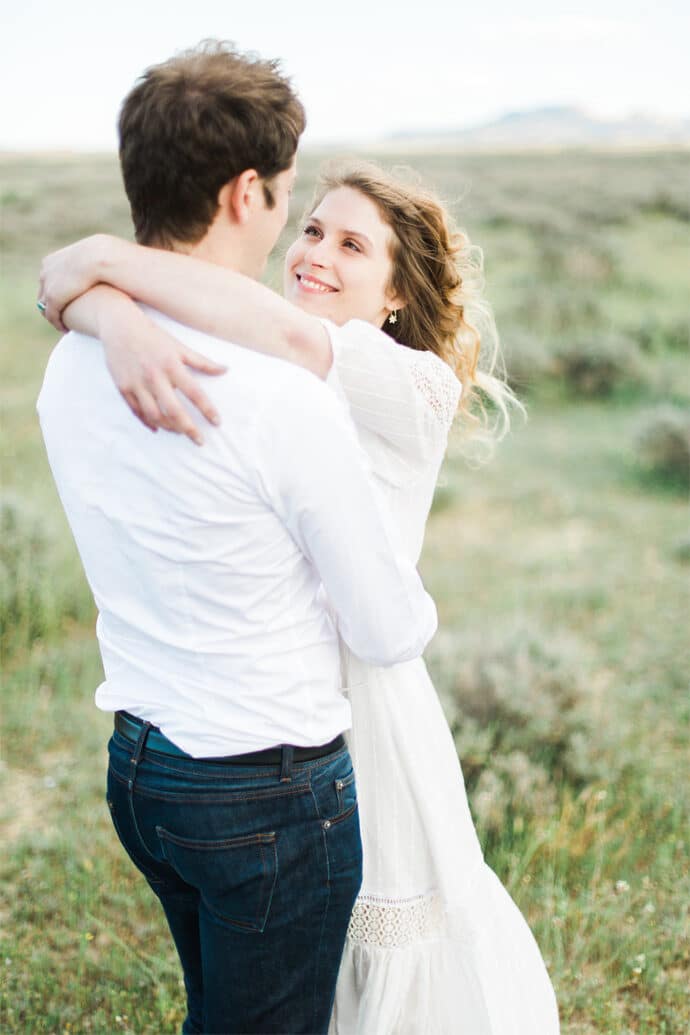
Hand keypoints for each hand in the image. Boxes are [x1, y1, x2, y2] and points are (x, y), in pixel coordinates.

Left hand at [38, 234, 114, 330]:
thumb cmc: (103, 258)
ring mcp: (47, 285)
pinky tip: (67, 329)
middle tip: (62, 317)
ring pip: (45, 306)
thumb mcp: (92, 260)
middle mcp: (45, 272)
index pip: (49, 280)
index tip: (67, 302)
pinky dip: (57, 323)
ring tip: (64, 326)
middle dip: (51, 306)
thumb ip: (88, 268)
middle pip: (44, 293)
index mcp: (52, 261)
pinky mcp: (53, 298)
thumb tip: (93, 274)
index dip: (57, 292)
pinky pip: (52, 315)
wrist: (98, 258)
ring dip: (54, 316)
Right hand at [103, 309, 226, 445]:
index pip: (194, 393)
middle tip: (200, 441)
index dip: (207, 409)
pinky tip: (158, 428)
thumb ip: (202, 362)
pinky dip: (148, 423)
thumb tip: (225, 370)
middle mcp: (154, 376)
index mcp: (171, 365)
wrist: (119, 325)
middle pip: (174, 410)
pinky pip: (137, 412)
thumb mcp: (179, 346)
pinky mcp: (123, 387)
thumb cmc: (153, 335)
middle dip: (189, 429)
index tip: (217, 422)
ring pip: (155, 415)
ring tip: (180, 432)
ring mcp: (137, 383)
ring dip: (170, 427)